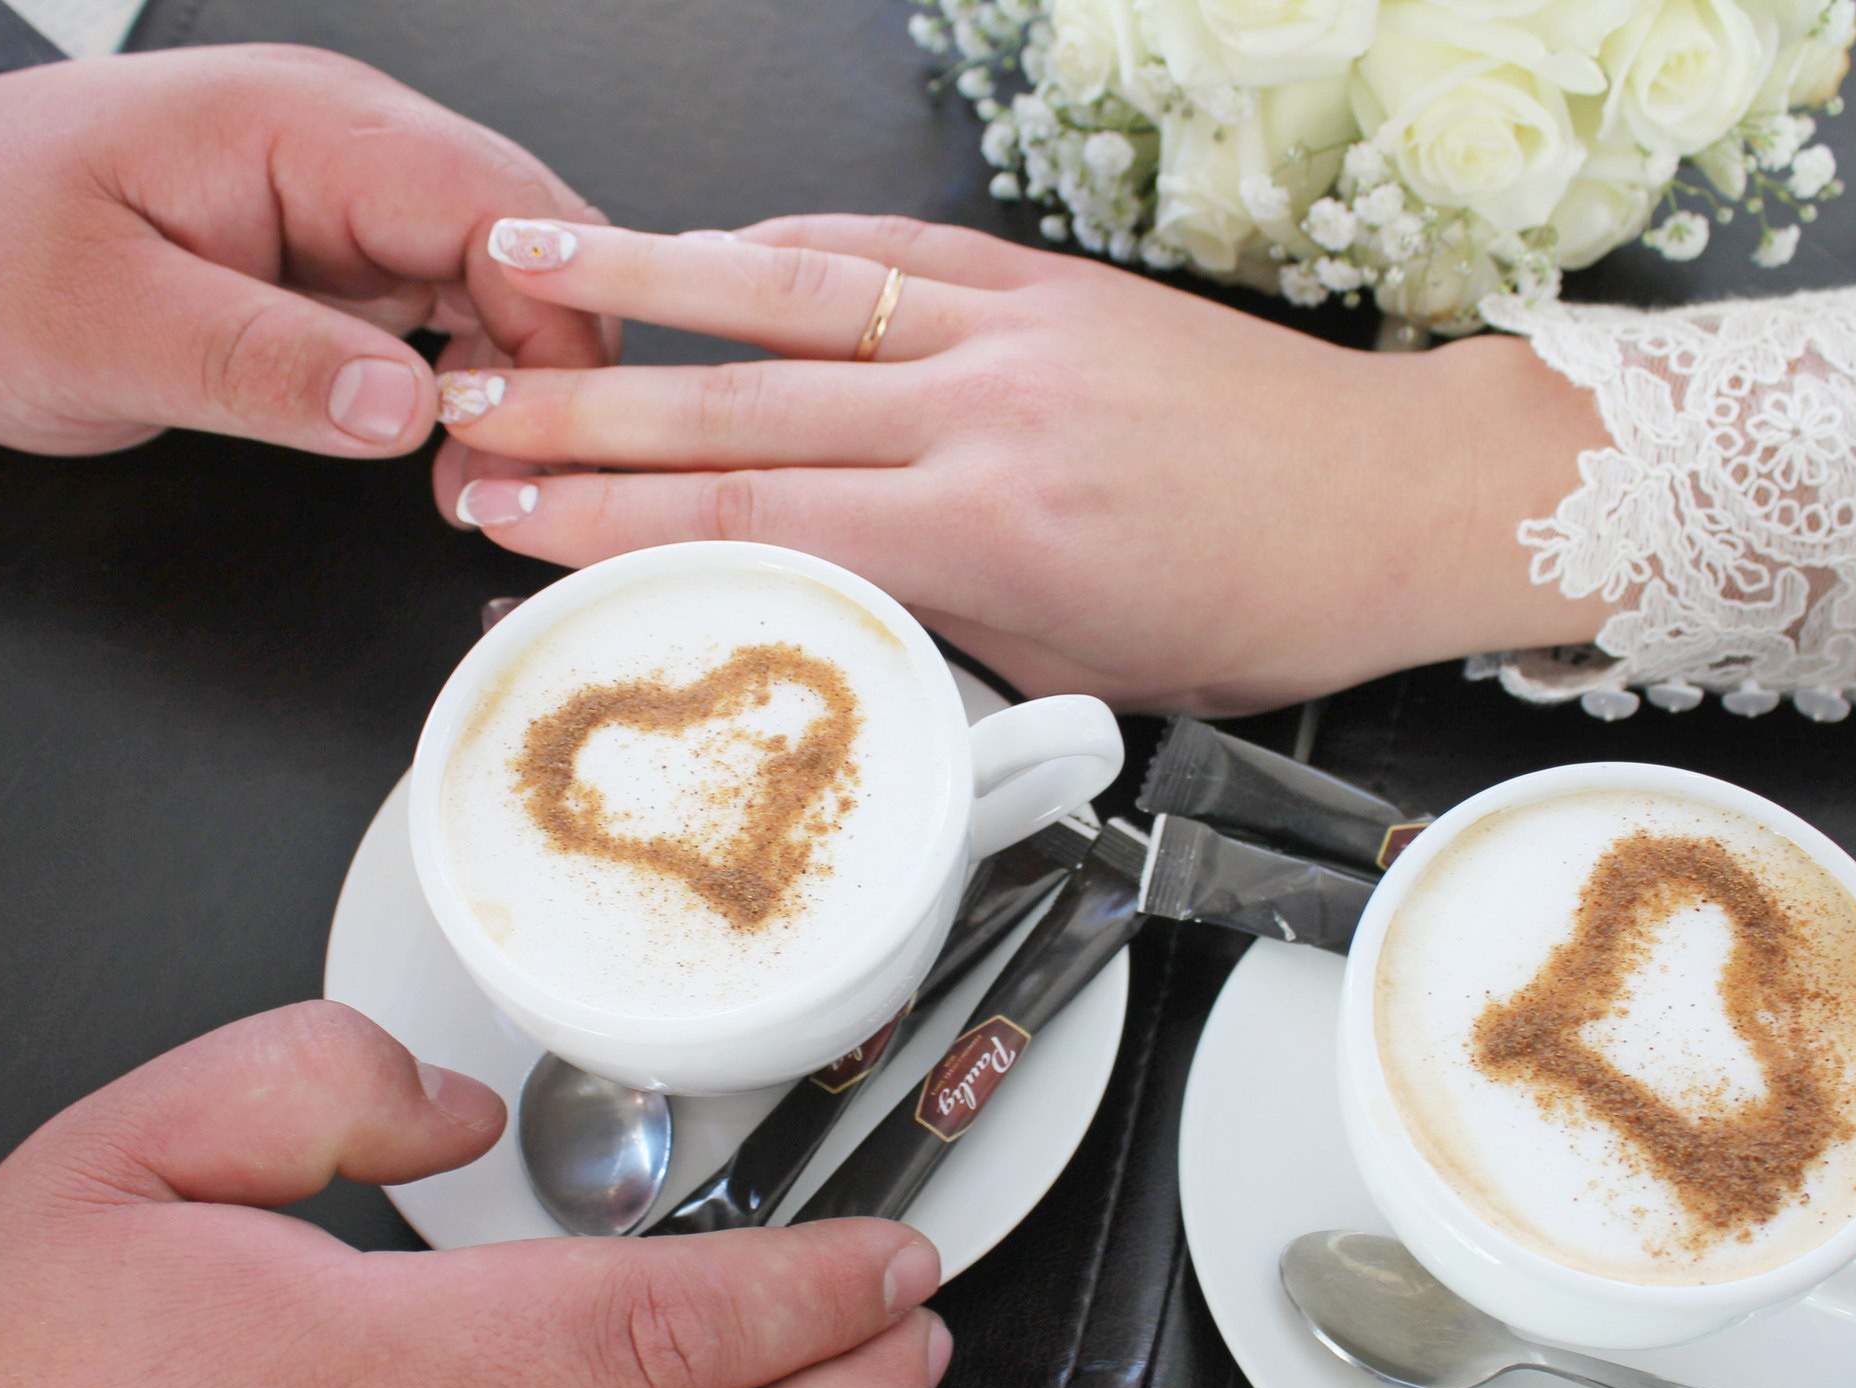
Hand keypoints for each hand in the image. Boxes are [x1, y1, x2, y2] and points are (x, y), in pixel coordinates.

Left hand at [0, 47, 614, 457]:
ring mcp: (349, 197)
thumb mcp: (96, 327)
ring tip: (480, 489)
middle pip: (532, 244)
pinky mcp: (339, 250)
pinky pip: (453, 307)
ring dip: (520, 387)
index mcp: (301, 129)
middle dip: (556, 368)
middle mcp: (346, 145)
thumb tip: (408, 413)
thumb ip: (258, 366)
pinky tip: (452, 457)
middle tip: (523, 488)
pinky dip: (474, 387)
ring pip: (507, 284)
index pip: (496, 207)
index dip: (554, 322)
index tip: (545, 440)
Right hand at [437, 216, 1610, 714]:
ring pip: (790, 298)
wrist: (1394, 501)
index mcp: (991, 536)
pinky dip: (787, 246)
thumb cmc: (1258, 608)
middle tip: (461, 410)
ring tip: (522, 264)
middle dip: (578, 409)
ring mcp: (1012, 332)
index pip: (751, 521)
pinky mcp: (1046, 282)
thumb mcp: (1080, 673)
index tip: (505, 514)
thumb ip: (932, 630)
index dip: (607, 521)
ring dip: (643, 280)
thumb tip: (813, 607)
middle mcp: (985, 416)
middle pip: (734, 407)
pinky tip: (710, 247)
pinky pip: (890, 250)